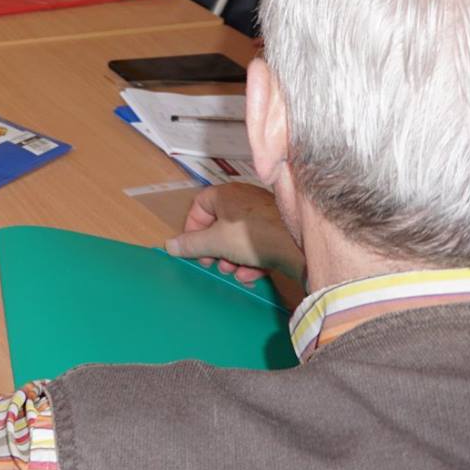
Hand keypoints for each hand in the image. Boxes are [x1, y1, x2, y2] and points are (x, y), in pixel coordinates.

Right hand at [165, 182, 301, 285]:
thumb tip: (169, 245)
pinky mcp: (279, 231)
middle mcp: (244, 200)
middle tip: (215, 265)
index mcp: (226, 194)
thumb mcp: (215, 242)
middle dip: (215, 249)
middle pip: (219, 225)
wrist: (300, 246)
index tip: (192, 248)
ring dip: (232, 258)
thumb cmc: (253, 236)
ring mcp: (263, 215)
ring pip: (238, 238)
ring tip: (235, 272)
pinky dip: (251, 260)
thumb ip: (190, 244)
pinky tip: (252, 275)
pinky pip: (257, 244)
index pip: (199, 206)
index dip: (192, 228)